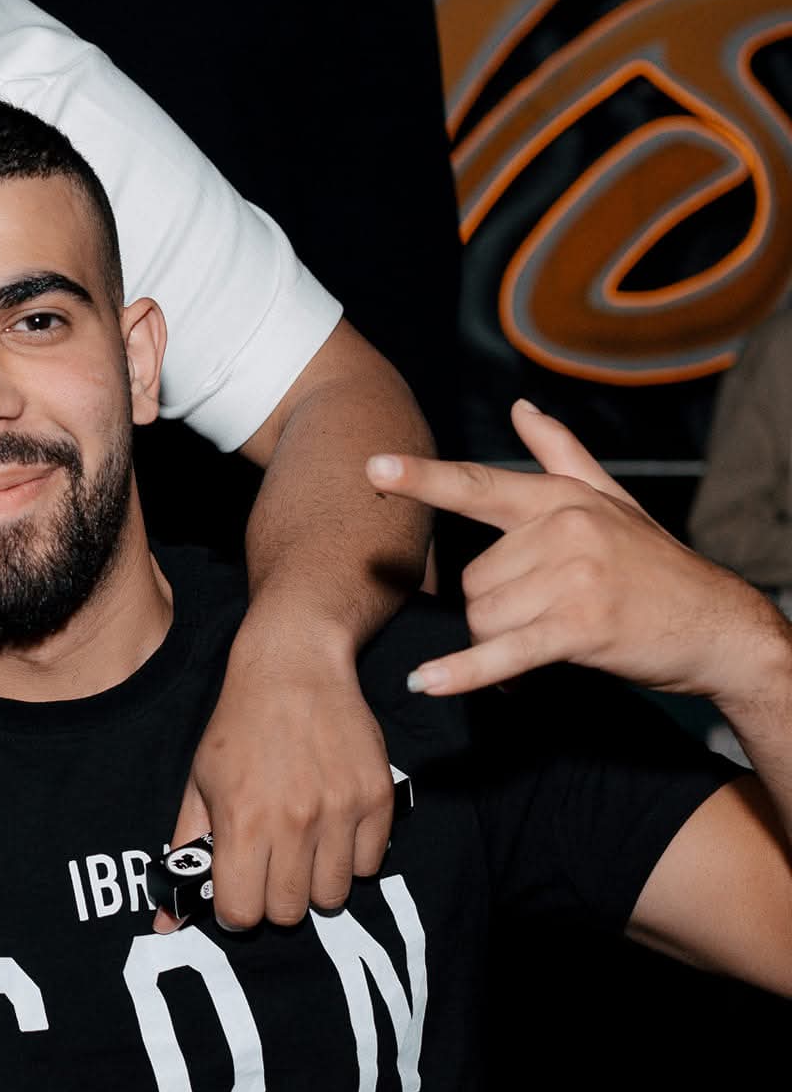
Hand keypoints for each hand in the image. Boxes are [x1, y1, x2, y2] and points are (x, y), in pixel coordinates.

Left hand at [157, 636, 393, 931]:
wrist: (293, 670)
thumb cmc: (239, 728)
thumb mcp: (198, 784)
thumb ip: (185, 852)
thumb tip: (164, 922)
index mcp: (241, 821)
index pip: (242, 913)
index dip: (236, 910)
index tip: (238, 891)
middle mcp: (293, 822)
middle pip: (289, 912)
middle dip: (274, 898)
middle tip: (270, 866)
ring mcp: (339, 811)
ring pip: (333, 896)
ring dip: (314, 881)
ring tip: (302, 846)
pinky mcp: (376, 799)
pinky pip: (369, 864)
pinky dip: (350, 856)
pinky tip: (332, 826)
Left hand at [368, 399, 788, 702]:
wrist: (719, 627)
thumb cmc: (654, 565)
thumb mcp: (611, 501)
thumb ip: (559, 454)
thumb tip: (521, 408)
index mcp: (559, 499)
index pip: (477, 485)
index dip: (422, 478)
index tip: (372, 469)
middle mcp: (563, 529)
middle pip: (471, 580)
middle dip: (492, 610)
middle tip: (536, 619)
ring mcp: (574, 577)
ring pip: (483, 617)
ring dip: (498, 645)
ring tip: (541, 645)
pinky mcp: (581, 627)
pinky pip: (505, 650)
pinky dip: (468, 671)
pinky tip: (428, 682)